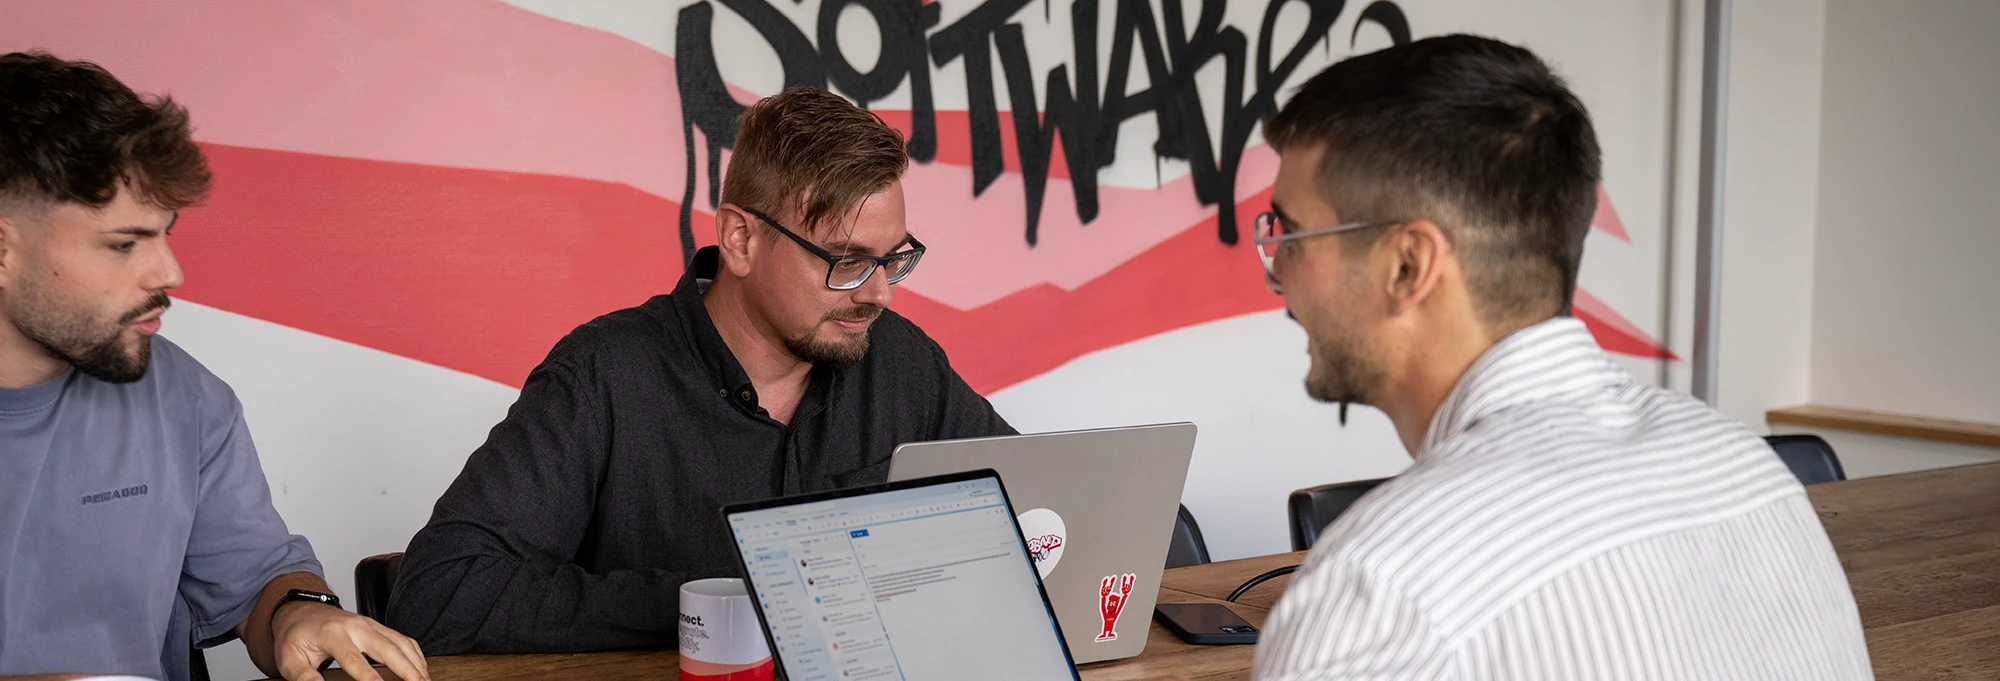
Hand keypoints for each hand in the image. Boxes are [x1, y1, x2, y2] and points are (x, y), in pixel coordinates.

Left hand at [270, 602, 428, 680]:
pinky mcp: (378, 627)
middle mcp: (356, 626)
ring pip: (401, 642)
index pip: (353, 658)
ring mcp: (370, 624)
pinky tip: (420, 668)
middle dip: (406, 669)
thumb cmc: (296, 636)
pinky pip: (403, 639)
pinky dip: (415, 655)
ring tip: (425, 680)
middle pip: (388, 648)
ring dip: (416, 663)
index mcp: (332, 633)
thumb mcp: (289, 659)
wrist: (302, 611)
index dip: (368, 675)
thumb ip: (303, 676)